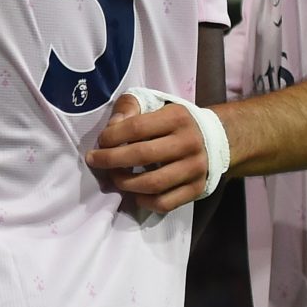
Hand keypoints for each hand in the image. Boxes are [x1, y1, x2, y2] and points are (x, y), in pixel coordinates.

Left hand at [85, 92, 208, 213]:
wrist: (212, 138)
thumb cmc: (172, 121)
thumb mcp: (153, 104)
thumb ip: (129, 107)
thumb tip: (112, 126)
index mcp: (177, 117)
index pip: (136, 127)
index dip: (112, 136)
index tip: (100, 141)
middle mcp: (189, 142)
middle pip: (142, 155)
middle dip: (111, 160)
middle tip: (94, 161)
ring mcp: (195, 168)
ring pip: (153, 183)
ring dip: (125, 183)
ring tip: (114, 177)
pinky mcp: (197, 189)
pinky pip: (165, 203)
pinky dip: (144, 201)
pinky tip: (134, 193)